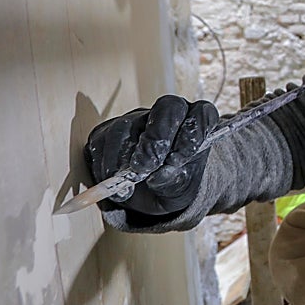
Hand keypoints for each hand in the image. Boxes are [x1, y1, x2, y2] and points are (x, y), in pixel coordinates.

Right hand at [83, 95, 218, 215]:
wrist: (153, 195)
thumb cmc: (176, 186)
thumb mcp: (181, 190)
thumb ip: (174, 181)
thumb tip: (158, 176)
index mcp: (197, 122)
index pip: (202, 114)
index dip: (191, 134)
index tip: (177, 161)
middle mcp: (169, 114)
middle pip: (166, 108)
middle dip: (155, 138)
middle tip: (145, 167)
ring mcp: (138, 119)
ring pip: (127, 125)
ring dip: (123, 157)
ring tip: (126, 187)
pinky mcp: (109, 130)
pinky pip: (102, 139)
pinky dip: (104, 164)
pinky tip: (111, 182)